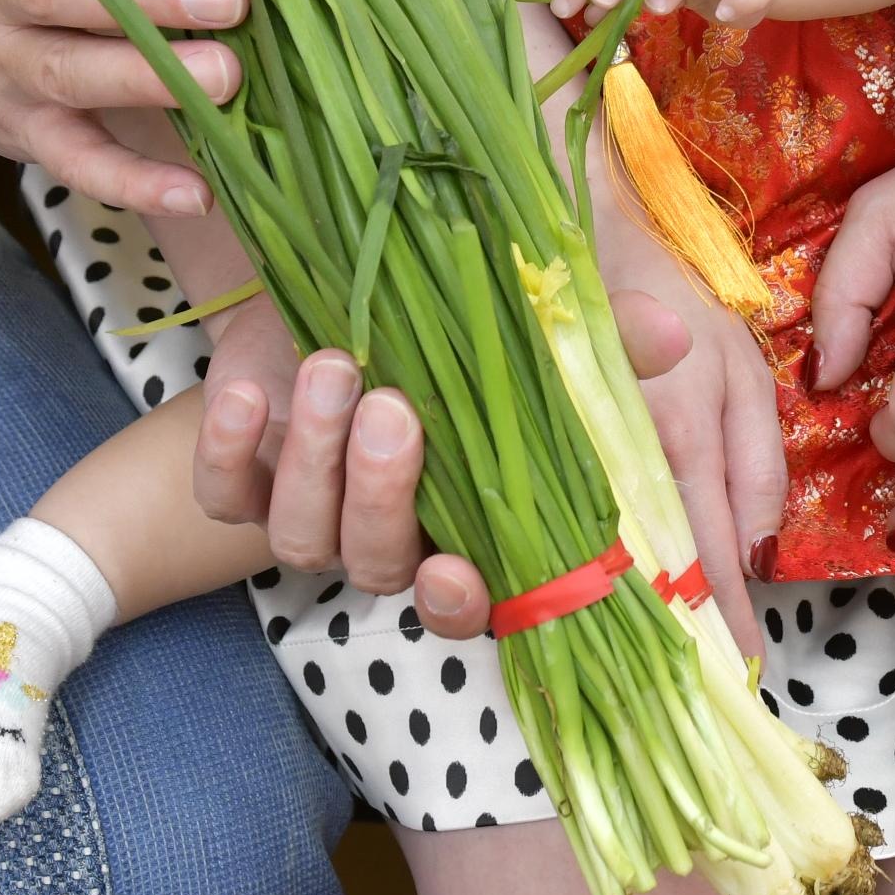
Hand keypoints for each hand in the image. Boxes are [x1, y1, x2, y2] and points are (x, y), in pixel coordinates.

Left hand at [189, 279, 712, 639]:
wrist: (332, 293)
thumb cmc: (449, 326)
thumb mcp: (526, 329)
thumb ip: (595, 340)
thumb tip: (673, 333)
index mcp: (459, 522)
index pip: (463, 600)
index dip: (457, 601)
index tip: (452, 570)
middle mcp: (382, 532)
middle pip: (376, 560)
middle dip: (382, 493)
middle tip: (392, 409)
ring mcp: (309, 507)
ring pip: (302, 535)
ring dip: (315, 459)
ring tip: (334, 369)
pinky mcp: (243, 472)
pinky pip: (222, 496)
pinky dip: (225, 451)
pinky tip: (245, 394)